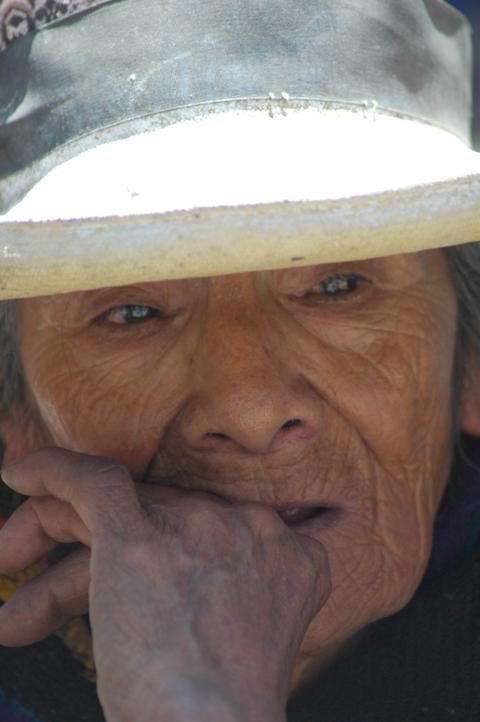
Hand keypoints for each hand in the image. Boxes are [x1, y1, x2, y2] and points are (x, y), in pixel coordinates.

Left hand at [0, 448, 330, 721]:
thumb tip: (180, 594)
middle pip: (159, 512)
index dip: (165, 548)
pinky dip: (50, 473)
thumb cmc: (226, 710)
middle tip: (55, 585)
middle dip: (102, 547)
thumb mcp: (250, 638)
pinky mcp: (136, 536)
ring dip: (58, 531)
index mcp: (284, 550)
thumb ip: (234, 593)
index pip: (209, 528)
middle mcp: (247, 522)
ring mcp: (195, 524)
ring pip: (118, 503)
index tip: (130, 581)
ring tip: (10, 566)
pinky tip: (19, 474)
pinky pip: (88, 482)